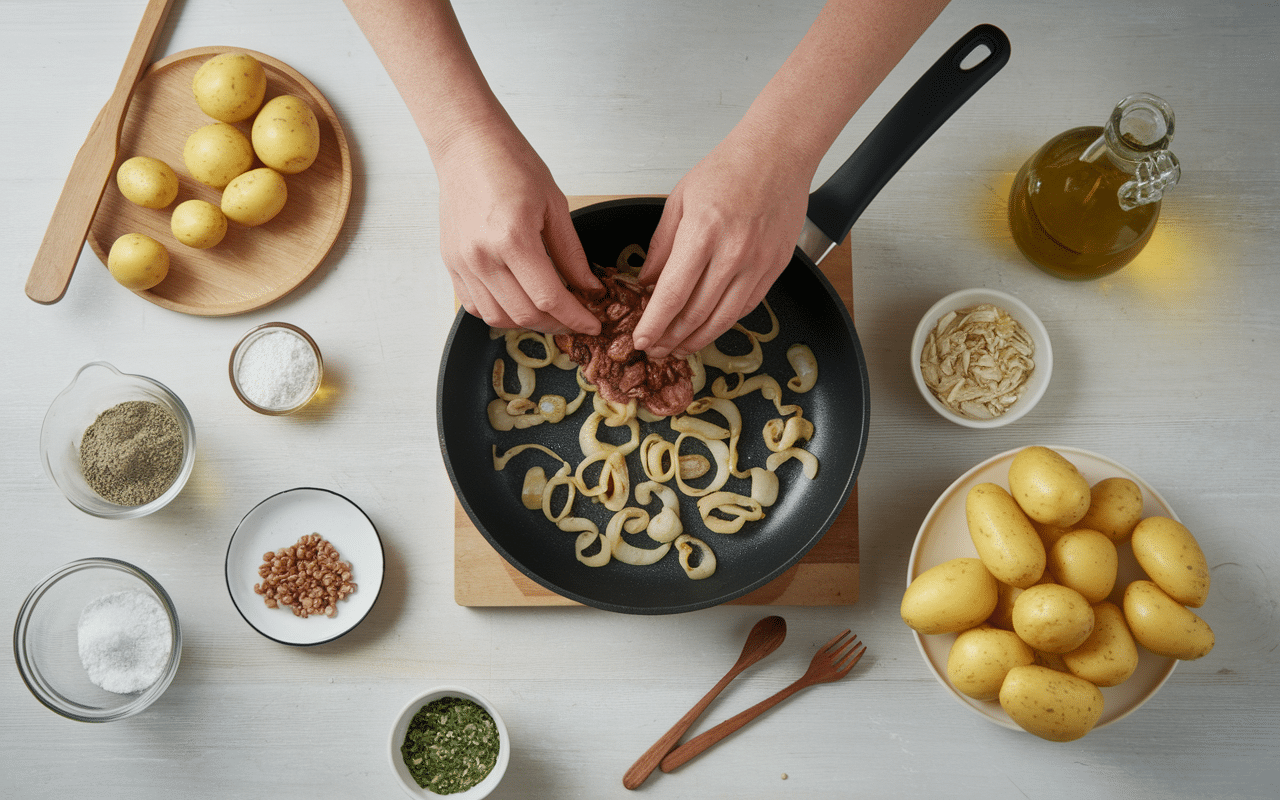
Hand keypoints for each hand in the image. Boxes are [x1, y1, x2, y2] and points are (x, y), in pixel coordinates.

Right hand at [435, 124, 600, 333]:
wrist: (467, 145)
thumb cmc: (511, 164)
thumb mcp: (554, 205)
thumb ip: (571, 253)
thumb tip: (589, 288)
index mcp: (513, 238)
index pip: (549, 298)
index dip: (576, 317)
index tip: (592, 324)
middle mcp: (483, 256)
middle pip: (525, 315)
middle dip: (557, 324)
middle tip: (576, 319)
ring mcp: (463, 263)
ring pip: (498, 318)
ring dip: (528, 323)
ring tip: (549, 313)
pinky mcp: (451, 263)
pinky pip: (475, 306)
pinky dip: (499, 313)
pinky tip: (518, 302)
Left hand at [631, 133, 810, 356]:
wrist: (777, 155)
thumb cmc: (729, 169)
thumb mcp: (679, 200)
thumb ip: (661, 245)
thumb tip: (646, 281)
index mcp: (702, 233)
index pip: (672, 294)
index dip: (654, 323)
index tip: (641, 339)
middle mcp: (732, 253)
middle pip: (696, 313)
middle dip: (671, 338)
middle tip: (656, 350)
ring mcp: (757, 263)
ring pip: (723, 318)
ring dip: (697, 339)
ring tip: (679, 348)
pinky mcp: (774, 268)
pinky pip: (746, 307)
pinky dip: (724, 323)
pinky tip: (708, 329)